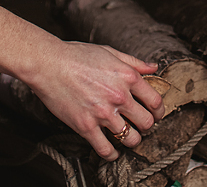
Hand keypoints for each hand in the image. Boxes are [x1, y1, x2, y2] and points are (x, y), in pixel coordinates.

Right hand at [22, 41, 165, 159]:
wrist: (48, 64)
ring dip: (133, 140)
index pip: (155, 101)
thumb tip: (153, 68)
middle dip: (146, 125)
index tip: (156, 114)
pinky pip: (106, 149)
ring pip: (131, 138)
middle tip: (141, 125)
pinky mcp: (86, 126)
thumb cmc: (76, 55)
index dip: (159, 111)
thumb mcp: (109, 52)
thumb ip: (134, 62)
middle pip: (147, 122)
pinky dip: (112, 154)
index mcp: (127, 76)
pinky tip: (113, 151)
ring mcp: (103, 113)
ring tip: (128, 136)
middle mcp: (119, 96)